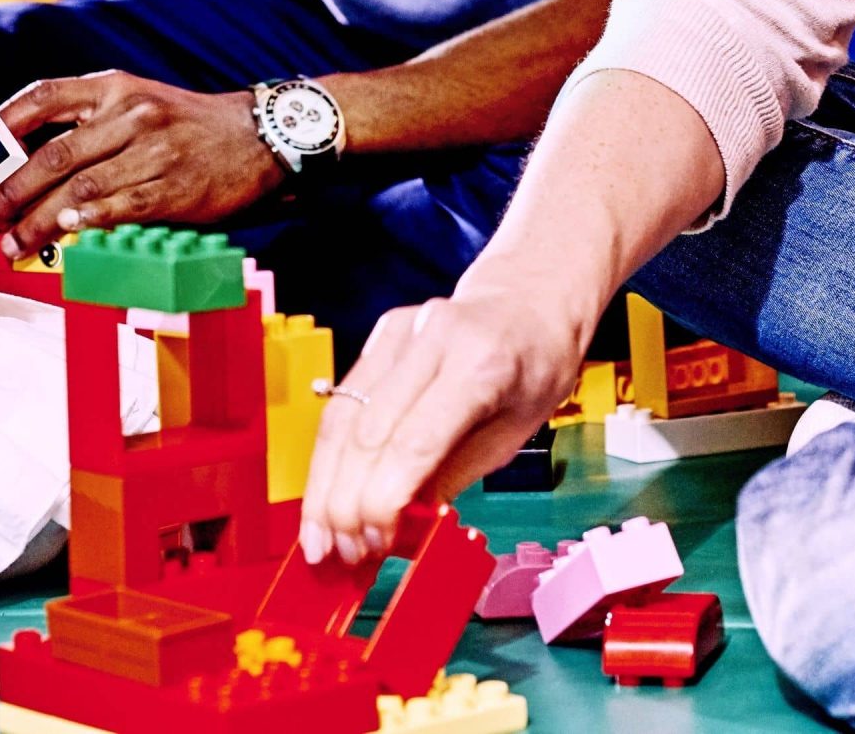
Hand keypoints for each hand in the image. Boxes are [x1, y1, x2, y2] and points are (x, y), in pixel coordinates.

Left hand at [0, 72, 283, 252]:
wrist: (257, 135)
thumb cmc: (188, 124)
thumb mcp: (138, 101)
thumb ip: (89, 122)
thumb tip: (28, 158)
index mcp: (114, 88)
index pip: (44, 96)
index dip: (4, 124)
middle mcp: (130, 114)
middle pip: (53, 154)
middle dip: (12, 190)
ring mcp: (152, 151)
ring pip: (80, 189)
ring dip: (39, 220)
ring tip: (14, 242)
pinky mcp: (171, 188)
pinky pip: (118, 208)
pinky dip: (87, 223)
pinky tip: (65, 235)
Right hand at [298, 278, 586, 564]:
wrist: (529, 302)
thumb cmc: (533, 370)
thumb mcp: (512, 434)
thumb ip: (453, 476)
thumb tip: (399, 530)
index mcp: (484, 364)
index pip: (416, 439)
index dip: (385, 498)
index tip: (374, 542)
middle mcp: (436, 339)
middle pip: (369, 431)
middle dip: (348, 502)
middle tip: (345, 552)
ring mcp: (403, 330)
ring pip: (343, 416)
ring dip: (325, 486)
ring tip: (321, 538)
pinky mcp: (382, 333)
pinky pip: (343, 400)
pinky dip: (329, 456)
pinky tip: (323, 496)